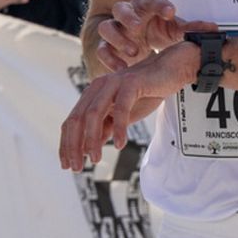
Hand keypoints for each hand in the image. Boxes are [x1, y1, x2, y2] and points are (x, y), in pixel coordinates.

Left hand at [60, 40, 199, 170]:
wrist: (171, 69)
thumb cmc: (146, 92)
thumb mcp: (121, 114)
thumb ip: (105, 126)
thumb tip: (89, 148)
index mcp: (92, 94)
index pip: (71, 121)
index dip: (66, 144)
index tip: (67, 165)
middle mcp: (98, 87)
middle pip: (77, 118)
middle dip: (74, 145)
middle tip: (77, 167)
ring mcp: (113, 83)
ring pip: (94, 113)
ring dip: (92, 139)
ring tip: (96, 159)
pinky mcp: (131, 82)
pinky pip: (121, 107)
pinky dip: (118, 127)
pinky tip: (119, 144)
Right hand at [95, 0, 207, 69]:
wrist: (137, 41)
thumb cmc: (157, 30)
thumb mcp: (174, 30)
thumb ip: (191, 30)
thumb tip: (214, 29)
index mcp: (144, 6)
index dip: (159, 4)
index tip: (171, 12)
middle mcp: (126, 15)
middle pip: (120, 7)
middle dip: (129, 16)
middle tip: (139, 26)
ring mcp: (114, 31)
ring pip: (106, 27)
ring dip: (118, 39)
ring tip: (136, 52)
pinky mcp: (106, 47)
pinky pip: (101, 50)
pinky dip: (110, 59)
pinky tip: (122, 67)